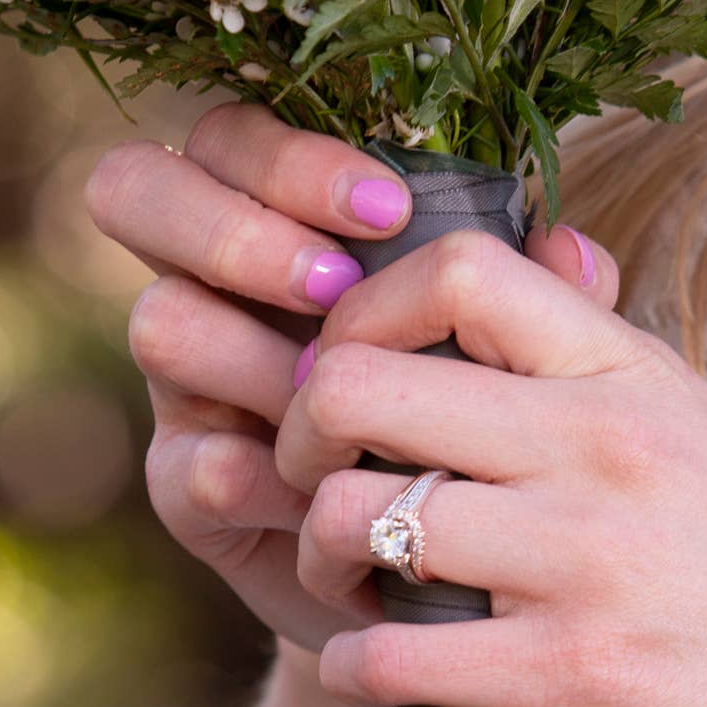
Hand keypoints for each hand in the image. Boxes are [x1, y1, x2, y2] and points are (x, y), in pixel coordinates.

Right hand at [86, 104, 612, 654]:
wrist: (465, 566)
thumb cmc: (491, 423)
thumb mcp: (525, 347)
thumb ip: (544, 290)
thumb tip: (570, 245)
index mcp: (293, 227)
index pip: (235, 140)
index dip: (288, 157)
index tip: (388, 207)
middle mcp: (222, 289)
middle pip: (137, 190)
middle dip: (235, 229)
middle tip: (332, 285)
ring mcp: (193, 385)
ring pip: (162, 321)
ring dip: (256, 355)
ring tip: (338, 395)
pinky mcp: (190, 488)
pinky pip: (185, 462)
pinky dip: (256, 471)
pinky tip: (319, 491)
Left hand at [282, 221, 706, 706]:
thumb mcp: (705, 427)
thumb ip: (604, 354)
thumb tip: (541, 250)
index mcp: (635, 374)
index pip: (457, 267)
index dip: (363, 305)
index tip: (356, 367)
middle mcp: (605, 445)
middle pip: (356, 382)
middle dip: (298, 435)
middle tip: (321, 481)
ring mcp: (587, 561)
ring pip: (354, 518)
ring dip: (322, 562)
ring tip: (363, 587)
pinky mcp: (574, 679)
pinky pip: (384, 654)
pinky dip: (359, 666)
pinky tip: (398, 669)